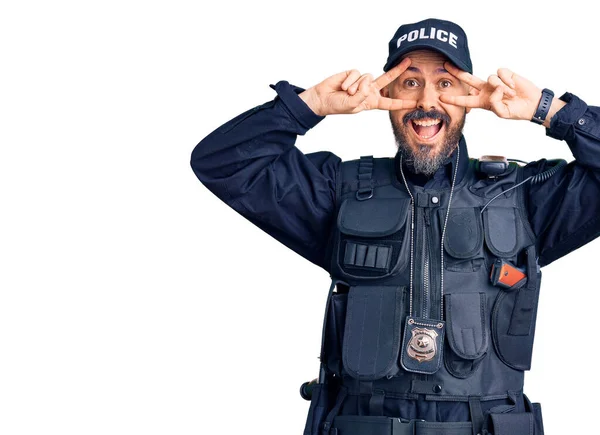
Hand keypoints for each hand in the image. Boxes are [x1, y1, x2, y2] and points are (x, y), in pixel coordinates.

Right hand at [299, 58, 416, 115]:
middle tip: (409, 62)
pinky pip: (357, 74)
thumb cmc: (337, 105)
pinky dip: (350, 81)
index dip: (401, 103)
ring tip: (347, 92)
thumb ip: (362, 96)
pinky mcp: (353, 74)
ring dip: (356, 86)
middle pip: (386, 80)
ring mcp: (361, 81)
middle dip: (397, 71)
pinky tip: (343, 87)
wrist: (323, 98)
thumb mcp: (352, 105)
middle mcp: (368, 90)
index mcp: (371, 102)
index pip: (389, 102)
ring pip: (368, 77)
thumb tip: (368, 83)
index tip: (414, 103)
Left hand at [440, 62, 542, 120]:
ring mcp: (495, 81)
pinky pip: (500, 73)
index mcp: (482, 101)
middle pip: (468, 79)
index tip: (441, 98)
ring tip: (511, 94)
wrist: (531, 104)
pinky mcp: (505, 74)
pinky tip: (514, 86)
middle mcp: (486, 90)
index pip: (465, 100)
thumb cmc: (516, 111)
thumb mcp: (502, 113)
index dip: (453, 99)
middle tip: (446, 65)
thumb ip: (494, 104)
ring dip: (501, 87)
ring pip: (489, 78)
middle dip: (457, 72)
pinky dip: (507, 80)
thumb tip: (493, 89)